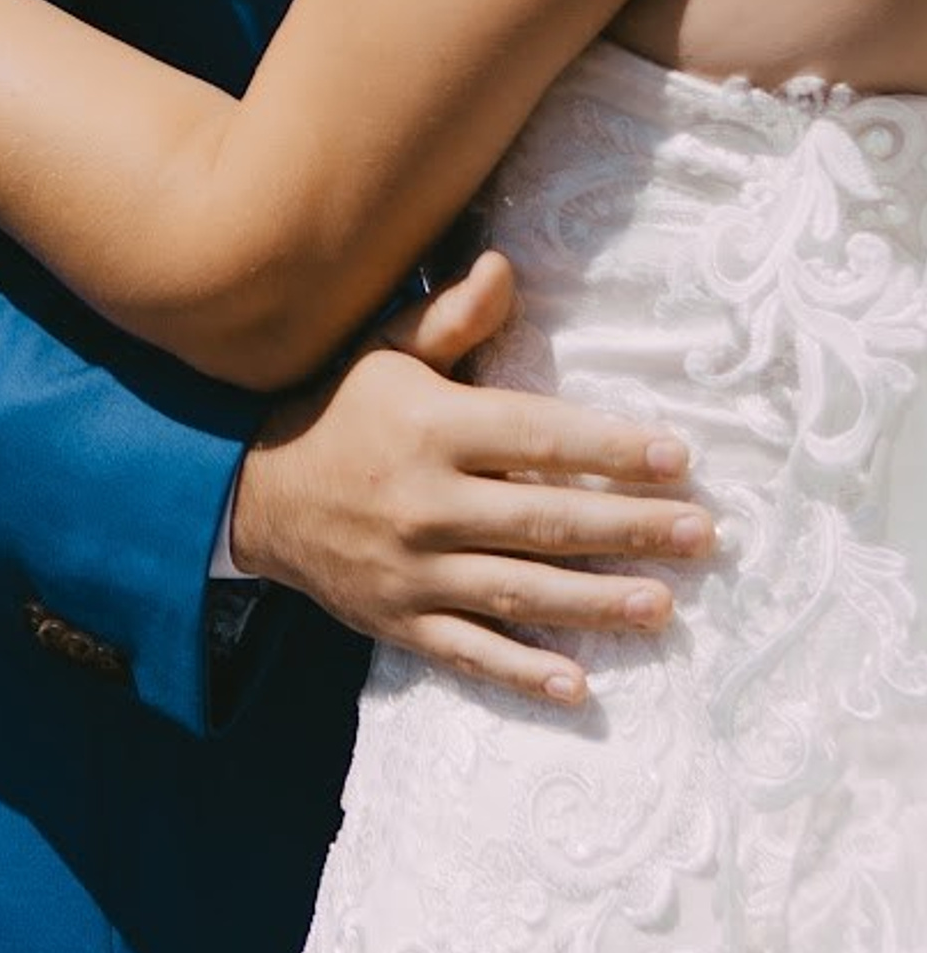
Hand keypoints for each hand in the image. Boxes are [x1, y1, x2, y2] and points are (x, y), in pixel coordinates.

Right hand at [228, 249, 711, 709]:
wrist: (252, 494)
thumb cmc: (338, 411)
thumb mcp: (383, 353)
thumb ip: (450, 318)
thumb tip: (504, 267)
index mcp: (429, 428)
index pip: (536, 438)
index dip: (609, 449)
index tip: (677, 458)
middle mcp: (423, 502)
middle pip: (543, 519)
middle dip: (629, 528)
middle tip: (701, 534)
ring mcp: (411, 569)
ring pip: (517, 590)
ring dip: (595, 601)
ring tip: (664, 606)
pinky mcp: (398, 620)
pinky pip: (467, 651)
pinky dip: (520, 671)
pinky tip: (576, 684)